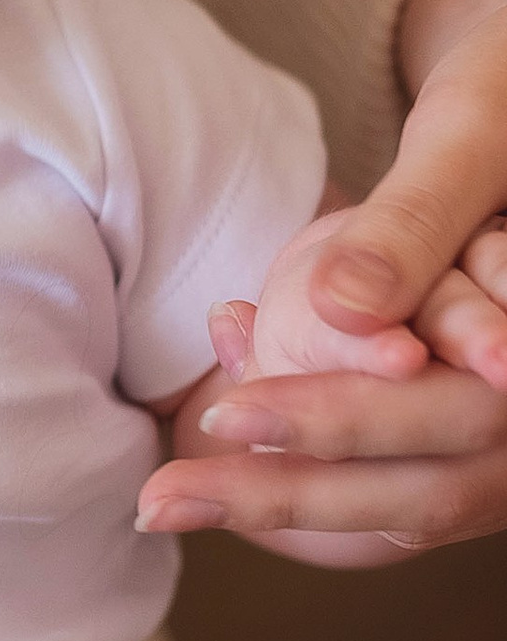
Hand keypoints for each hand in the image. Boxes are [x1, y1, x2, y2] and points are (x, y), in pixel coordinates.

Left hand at [136, 0, 506, 558]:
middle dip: (292, 491)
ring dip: (286, 503)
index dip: (340, 420)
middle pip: (435, 488)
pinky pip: (404, 484)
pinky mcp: (482, 438)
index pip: (463, 414)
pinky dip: (312, 485)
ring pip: (416, 503)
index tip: (225, 416)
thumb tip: (340, 308)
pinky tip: (213, 482)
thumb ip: (413, 225)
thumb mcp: (469, 136)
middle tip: (165, 494)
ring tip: (167, 500)